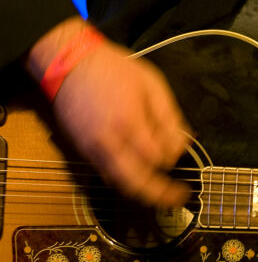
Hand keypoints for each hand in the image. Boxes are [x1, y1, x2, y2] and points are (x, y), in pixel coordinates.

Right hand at [28, 20, 189, 208]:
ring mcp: (93, 149)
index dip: (172, 158)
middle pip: (137, 182)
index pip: (157, 157)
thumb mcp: (151, 83)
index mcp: (130, 121)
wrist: (71, 64)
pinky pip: (107, 176)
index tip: (179, 150)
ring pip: (120, 184)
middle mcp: (110, 141)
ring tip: (162, 195)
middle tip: (178, 197)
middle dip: (160, 194)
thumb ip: (168, 116)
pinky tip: (139, 178)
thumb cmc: (114, 69)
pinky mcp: (83, 151)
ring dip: (143, 193)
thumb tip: (182, 142)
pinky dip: (125, 182)